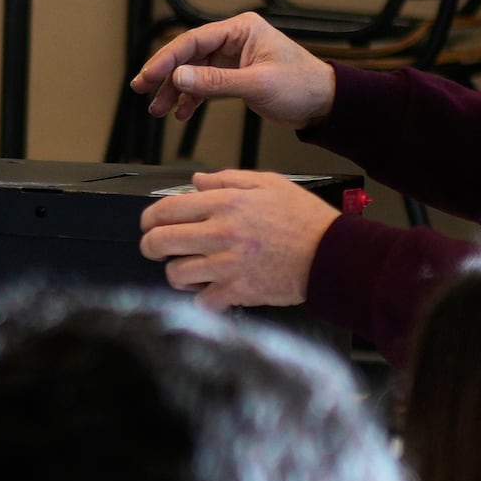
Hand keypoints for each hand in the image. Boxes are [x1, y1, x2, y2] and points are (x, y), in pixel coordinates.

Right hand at [133, 12, 333, 133]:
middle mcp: (235, 39)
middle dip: (166, 76)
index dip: (167, 60)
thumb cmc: (302, 86)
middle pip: (189, 55)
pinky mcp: (235, 75)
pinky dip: (192, 98)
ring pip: (193, 72)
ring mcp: (233, 57)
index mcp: (241, 29)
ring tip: (159, 109)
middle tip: (143, 91)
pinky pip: (205, 84)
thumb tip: (179, 78)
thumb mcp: (256, 84)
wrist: (324, 104)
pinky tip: (182, 112)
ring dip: (175, 91)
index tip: (148, 77)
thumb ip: (215, 82)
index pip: (193, 41)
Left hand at [136, 170, 341, 308]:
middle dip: (151, 247)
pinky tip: (212, 288)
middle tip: (159, 249)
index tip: (149, 225)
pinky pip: (201, 301)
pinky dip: (202, 298)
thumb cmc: (303, 218)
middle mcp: (221, 233)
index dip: (149, 219)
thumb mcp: (269, 183)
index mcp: (225, 203)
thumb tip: (196, 181)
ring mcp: (227, 265)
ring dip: (178, 273)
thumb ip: (228, 179)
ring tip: (191, 268)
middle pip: (159, 243)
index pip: (165, 210)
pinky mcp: (238, 292)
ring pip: (175, 274)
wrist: (331, 254)